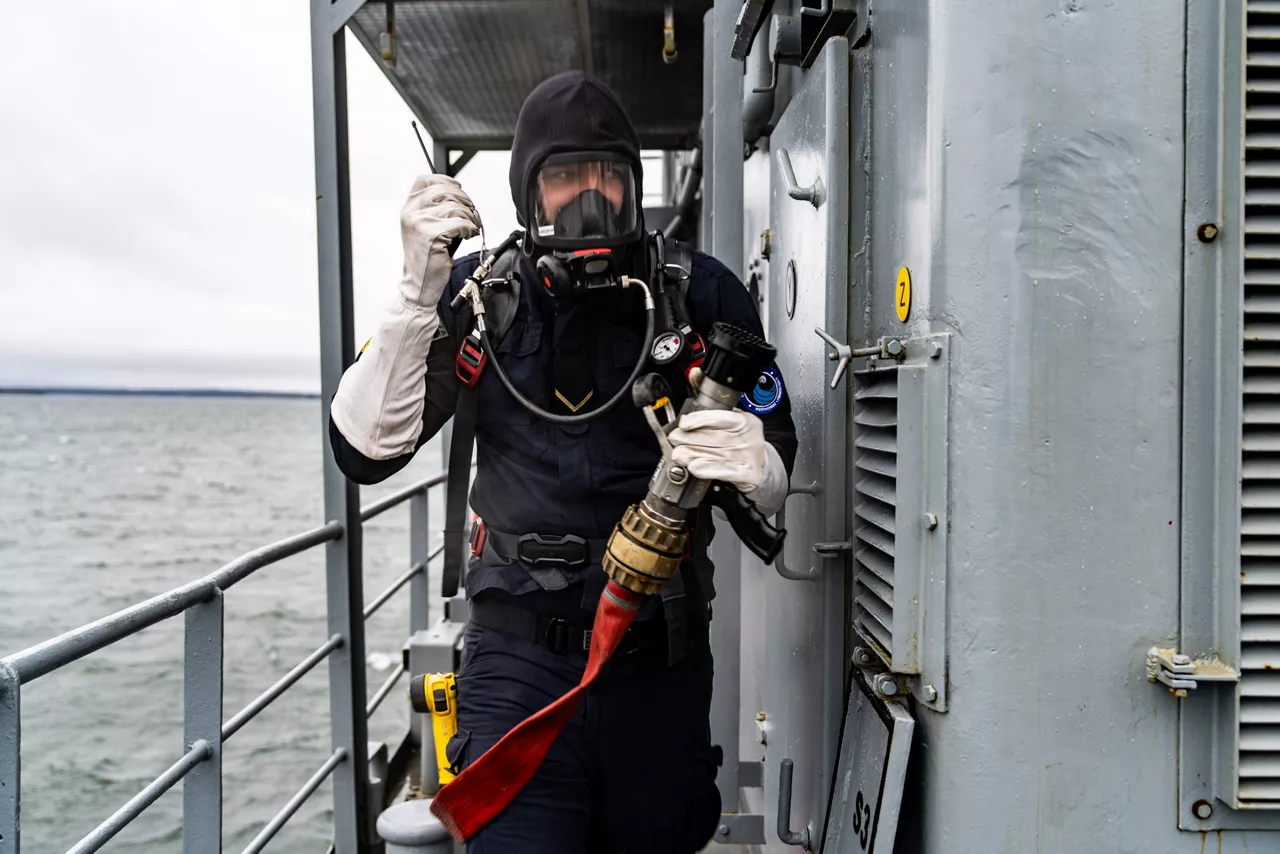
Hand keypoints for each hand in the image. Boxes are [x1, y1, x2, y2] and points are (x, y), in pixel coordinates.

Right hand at [399, 174, 480, 307]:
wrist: (419, 283)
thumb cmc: (426, 257)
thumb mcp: (424, 227)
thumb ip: (434, 208)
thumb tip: (458, 194)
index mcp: (408, 208)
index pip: (426, 180)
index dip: (446, 181)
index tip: (459, 189)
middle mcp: (411, 213)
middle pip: (446, 191)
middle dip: (465, 201)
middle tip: (471, 214)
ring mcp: (421, 223)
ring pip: (456, 207)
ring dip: (470, 217)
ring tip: (471, 228)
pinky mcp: (433, 235)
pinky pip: (460, 223)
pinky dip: (470, 228)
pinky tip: (469, 235)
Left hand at [668, 409, 767, 492]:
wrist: (761, 468)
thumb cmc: (741, 444)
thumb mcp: (733, 426)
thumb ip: (712, 418)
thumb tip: (689, 406)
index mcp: (745, 421)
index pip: (722, 417)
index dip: (700, 419)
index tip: (684, 423)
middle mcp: (748, 437)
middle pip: (716, 437)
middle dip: (690, 438)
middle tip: (674, 439)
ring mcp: (749, 456)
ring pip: (716, 454)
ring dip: (693, 454)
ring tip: (678, 454)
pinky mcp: (747, 474)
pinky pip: (723, 471)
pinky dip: (707, 469)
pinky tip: (694, 467)